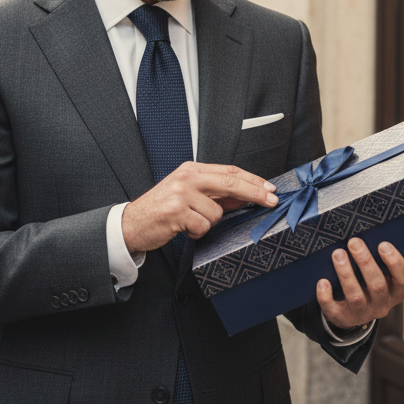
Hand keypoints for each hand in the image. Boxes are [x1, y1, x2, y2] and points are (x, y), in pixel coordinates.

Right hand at [122, 163, 276, 253]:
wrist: (131, 224)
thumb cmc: (161, 210)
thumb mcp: (187, 194)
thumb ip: (214, 193)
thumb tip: (245, 197)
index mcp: (191, 170)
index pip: (229, 171)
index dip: (252, 180)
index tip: (269, 188)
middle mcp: (187, 178)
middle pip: (231, 182)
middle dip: (255, 193)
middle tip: (272, 200)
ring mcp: (181, 193)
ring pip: (217, 212)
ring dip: (207, 223)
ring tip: (189, 222)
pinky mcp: (177, 211)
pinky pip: (203, 226)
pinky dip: (196, 232)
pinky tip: (183, 229)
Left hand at [316, 238, 403, 330]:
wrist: (352, 312)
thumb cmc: (367, 284)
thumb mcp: (380, 275)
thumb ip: (378, 260)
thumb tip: (368, 231)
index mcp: (395, 292)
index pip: (403, 279)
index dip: (395, 262)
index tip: (382, 244)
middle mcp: (381, 305)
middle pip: (377, 285)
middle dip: (365, 262)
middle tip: (354, 242)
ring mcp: (362, 313)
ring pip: (355, 296)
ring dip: (346, 273)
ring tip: (337, 254)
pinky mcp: (342, 318)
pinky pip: (333, 309)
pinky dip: (326, 295)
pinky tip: (322, 281)